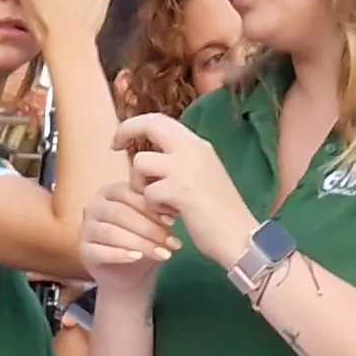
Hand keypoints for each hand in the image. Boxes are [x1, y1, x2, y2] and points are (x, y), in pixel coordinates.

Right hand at [79, 183, 174, 298]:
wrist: (130, 275)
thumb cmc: (143, 241)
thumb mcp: (155, 224)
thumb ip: (160, 213)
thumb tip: (174, 209)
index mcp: (110, 192)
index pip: (129, 193)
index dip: (151, 207)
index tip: (172, 221)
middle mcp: (94, 206)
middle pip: (120, 213)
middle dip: (148, 228)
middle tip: (171, 242)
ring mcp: (85, 229)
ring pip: (110, 232)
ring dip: (139, 243)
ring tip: (162, 253)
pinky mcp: (83, 250)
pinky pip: (99, 251)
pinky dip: (119, 254)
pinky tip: (137, 257)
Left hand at [116, 114, 256, 261]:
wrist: (241, 237)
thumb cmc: (221, 212)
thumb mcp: (203, 175)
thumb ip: (180, 161)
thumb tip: (150, 155)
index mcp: (199, 144)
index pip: (160, 119)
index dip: (135, 124)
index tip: (121, 139)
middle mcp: (193, 149)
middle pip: (149, 124)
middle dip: (126, 132)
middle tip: (114, 148)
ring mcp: (187, 169)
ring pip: (141, 163)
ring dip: (141, 185)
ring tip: (160, 202)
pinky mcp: (181, 191)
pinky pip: (148, 193)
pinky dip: (154, 207)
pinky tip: (172, 216)